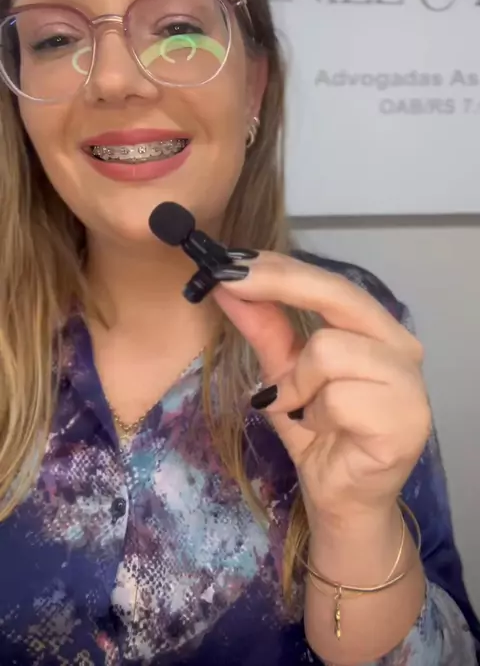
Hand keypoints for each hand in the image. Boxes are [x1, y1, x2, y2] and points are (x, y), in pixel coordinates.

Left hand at [211, 252, 429, 525]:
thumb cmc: (319, 434)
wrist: (342, 500)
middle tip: (229, 282)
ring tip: (300, 408)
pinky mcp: (405, 421)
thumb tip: (228, 284)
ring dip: (296, 383)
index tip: (232, 260)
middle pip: (339, 296)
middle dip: (279, 285)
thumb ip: (265, 328)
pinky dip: (312, 414)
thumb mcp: (283, 374)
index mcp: (379, 330)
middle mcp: (402, 348)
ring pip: (329, 350)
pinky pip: (337, 397)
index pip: (333, 284)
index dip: (282, 268)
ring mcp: (409, 384)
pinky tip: (320, 430)